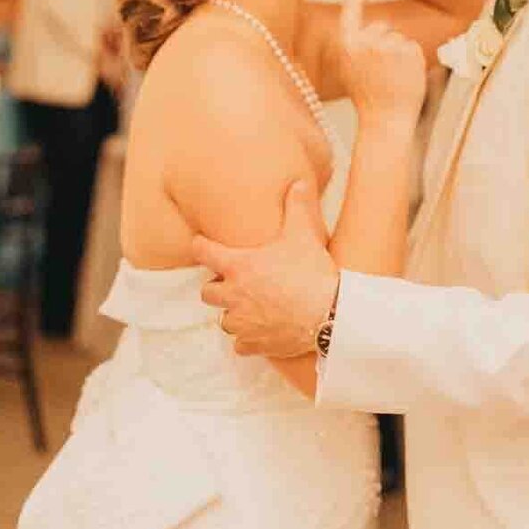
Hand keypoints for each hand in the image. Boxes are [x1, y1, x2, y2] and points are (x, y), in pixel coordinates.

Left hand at [192, 180, 338, 358]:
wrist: (329, 314)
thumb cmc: (312, 272)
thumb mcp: (303, 234)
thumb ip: (296, 207)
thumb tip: (299, 182)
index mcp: (239, 266)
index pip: (202, 252)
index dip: (200, 246)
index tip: (201, 244)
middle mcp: (233, 295)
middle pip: (206, 293)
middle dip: (216, 287)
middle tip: (232, 282)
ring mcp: (243, 322)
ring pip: (223, 321)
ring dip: (231, 314)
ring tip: (247, 309)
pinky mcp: (255, 344)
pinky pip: (239, 346)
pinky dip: (246, 340)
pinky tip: (258, 333)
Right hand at [337, 0, 426, 120]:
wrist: (385, 120)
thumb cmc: (368, 100)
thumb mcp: (350, 71)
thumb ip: (357, 48)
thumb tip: (370, 28)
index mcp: (347, 46)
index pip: (350, 13)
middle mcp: (366, 41)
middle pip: (382, 26)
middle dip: (386, 40)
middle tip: (384, 70)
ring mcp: (388, 45)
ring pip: (399, 38)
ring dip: (399, 54)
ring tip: (393, 78)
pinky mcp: (408, 51)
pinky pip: (413, 47)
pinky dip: (413, 61)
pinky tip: (405, 77)